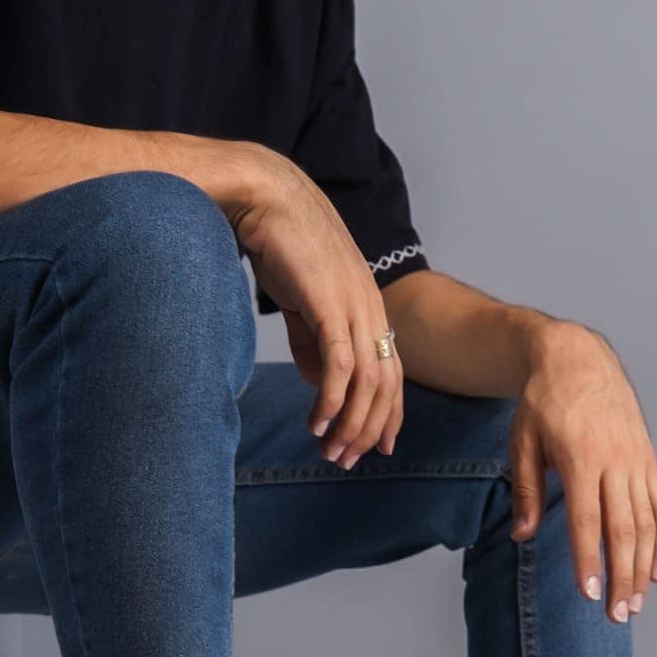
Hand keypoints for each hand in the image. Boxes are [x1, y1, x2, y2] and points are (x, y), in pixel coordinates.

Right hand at [229, 148, 402, 466]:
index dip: (388, 414)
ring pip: (368, 383)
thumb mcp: (303, 301)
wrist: (265, 195)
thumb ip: (313, 341)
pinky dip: (331, 401)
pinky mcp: (330, 306)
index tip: (378, 448)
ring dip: (349, 425)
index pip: (391, 372)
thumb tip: (318, 381)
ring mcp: (354, 307)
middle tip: (346, 461)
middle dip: (368, 430)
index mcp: (369, 307)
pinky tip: (316, 423)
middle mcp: (371, 309)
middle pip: (386, 385)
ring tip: (330, 452)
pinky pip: (340, 367)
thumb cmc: (281, 244)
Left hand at [509, 321, 656, 621]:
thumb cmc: (543, 402)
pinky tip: (656, 571)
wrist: (579, 357)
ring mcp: (637, 461)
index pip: (587, 520)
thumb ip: (526, 490)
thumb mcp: (522, 441)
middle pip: (623, 530)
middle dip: (621, 577)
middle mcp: (616, 461)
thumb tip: (523, 537)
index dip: (589, 560)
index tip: (590, 594)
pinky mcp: (649, 460)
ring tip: (635, 604)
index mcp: (581, 458)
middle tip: (618, 616)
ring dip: (642, 568)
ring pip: (647, 524)